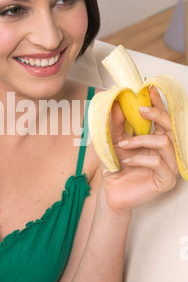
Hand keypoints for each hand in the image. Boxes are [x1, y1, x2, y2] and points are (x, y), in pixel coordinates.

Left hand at [101, 86, 177, 213]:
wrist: (110, 193)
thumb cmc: (115, 167)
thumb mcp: (112, 141)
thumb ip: (116, 125)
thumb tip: (115, 104)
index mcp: (156, 140)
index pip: (162, 119)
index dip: (158, 103)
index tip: (150, 89)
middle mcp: (166, 151)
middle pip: (171, 127)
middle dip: (157, 114)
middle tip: (141, 108)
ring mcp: (169, 166)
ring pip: (165, 143)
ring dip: (142, 140)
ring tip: (123, 145)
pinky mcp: (166, 181)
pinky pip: (159, 163)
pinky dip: (141, 159)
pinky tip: (128, 161)